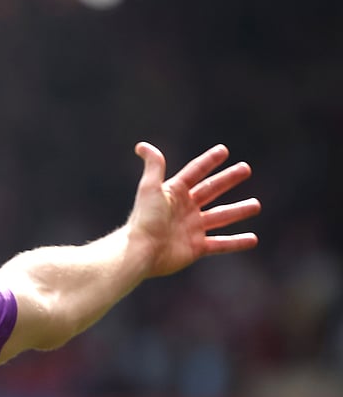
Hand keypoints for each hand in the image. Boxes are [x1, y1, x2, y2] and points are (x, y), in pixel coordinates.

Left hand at [130, 142, 260, 277]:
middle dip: (228, 179)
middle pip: (211, 190)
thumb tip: (142, 146)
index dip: (208, 161)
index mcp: (174, 193)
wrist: (141, 251)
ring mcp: (192, 229)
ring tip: (256, 205)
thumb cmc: (145, 218)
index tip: (223, 150)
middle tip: (246, 169)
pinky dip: (236, 242)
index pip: (195, 172)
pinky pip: (221, 244)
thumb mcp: (150, 188)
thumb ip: (154, 166)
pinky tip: (253, 239)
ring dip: (238, 210)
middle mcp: (184, 209)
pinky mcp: (196, 248)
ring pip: (220, 217)